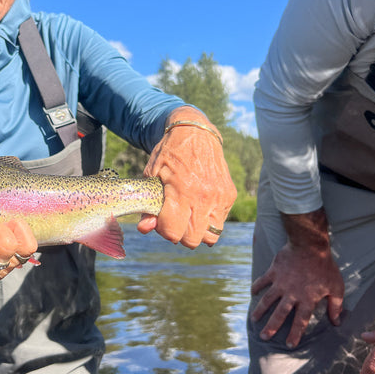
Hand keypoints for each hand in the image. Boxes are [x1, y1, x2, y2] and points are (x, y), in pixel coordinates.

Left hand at [137, 107, 235, 247]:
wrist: (195, 133)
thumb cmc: (169, 154)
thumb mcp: (151, 175)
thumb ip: (148, 205)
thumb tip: (145, 229)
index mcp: (182, 191)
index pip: (174, 232)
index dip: (164, 230)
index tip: (160, 219)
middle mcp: (204, 197)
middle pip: (192, 240)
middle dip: (180, 235)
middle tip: (174, 219)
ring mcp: (220, 197)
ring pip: (211, 236)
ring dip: (197, 232)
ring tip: (188, 216)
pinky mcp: (230, 195)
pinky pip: (220, 221)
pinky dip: (209, 220)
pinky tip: (199, 206)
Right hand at [250, 208, 343, 347]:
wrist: (310, 246)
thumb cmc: (325, 267)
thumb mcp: (336, 287)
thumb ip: (336, 305)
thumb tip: (337, 322)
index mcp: (307, 300)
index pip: (300, 321)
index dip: (295, 334)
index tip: (289, 344)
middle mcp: (292, 294)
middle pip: (280, 314)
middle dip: (272, 327)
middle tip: (264, 337)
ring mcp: (280, 283)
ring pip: (267, 300)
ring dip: (260, 310)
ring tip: (254, 320)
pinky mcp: (273, 272)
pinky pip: (262, 281)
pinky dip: (257, 286)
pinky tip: (252, 293)